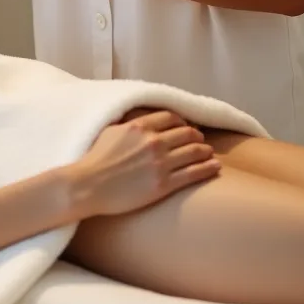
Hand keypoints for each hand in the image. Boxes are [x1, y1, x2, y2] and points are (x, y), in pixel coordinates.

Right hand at [74, 109, 219, 216]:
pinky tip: (214, 167)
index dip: (183, 122)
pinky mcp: (164, 184)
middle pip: (187, 134)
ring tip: (210, 154)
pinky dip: (208, 168)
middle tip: (201, 141)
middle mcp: (153, 142)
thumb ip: (130, 124)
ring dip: (206, 151)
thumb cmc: (95, 159)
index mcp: (139, 126)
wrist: (89, 185)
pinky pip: (194, 173)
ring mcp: (161, 163)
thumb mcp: (111, 131)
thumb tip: (141, 122)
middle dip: (197, 136)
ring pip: (195, 152)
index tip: (186, 127)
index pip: (172, 118)